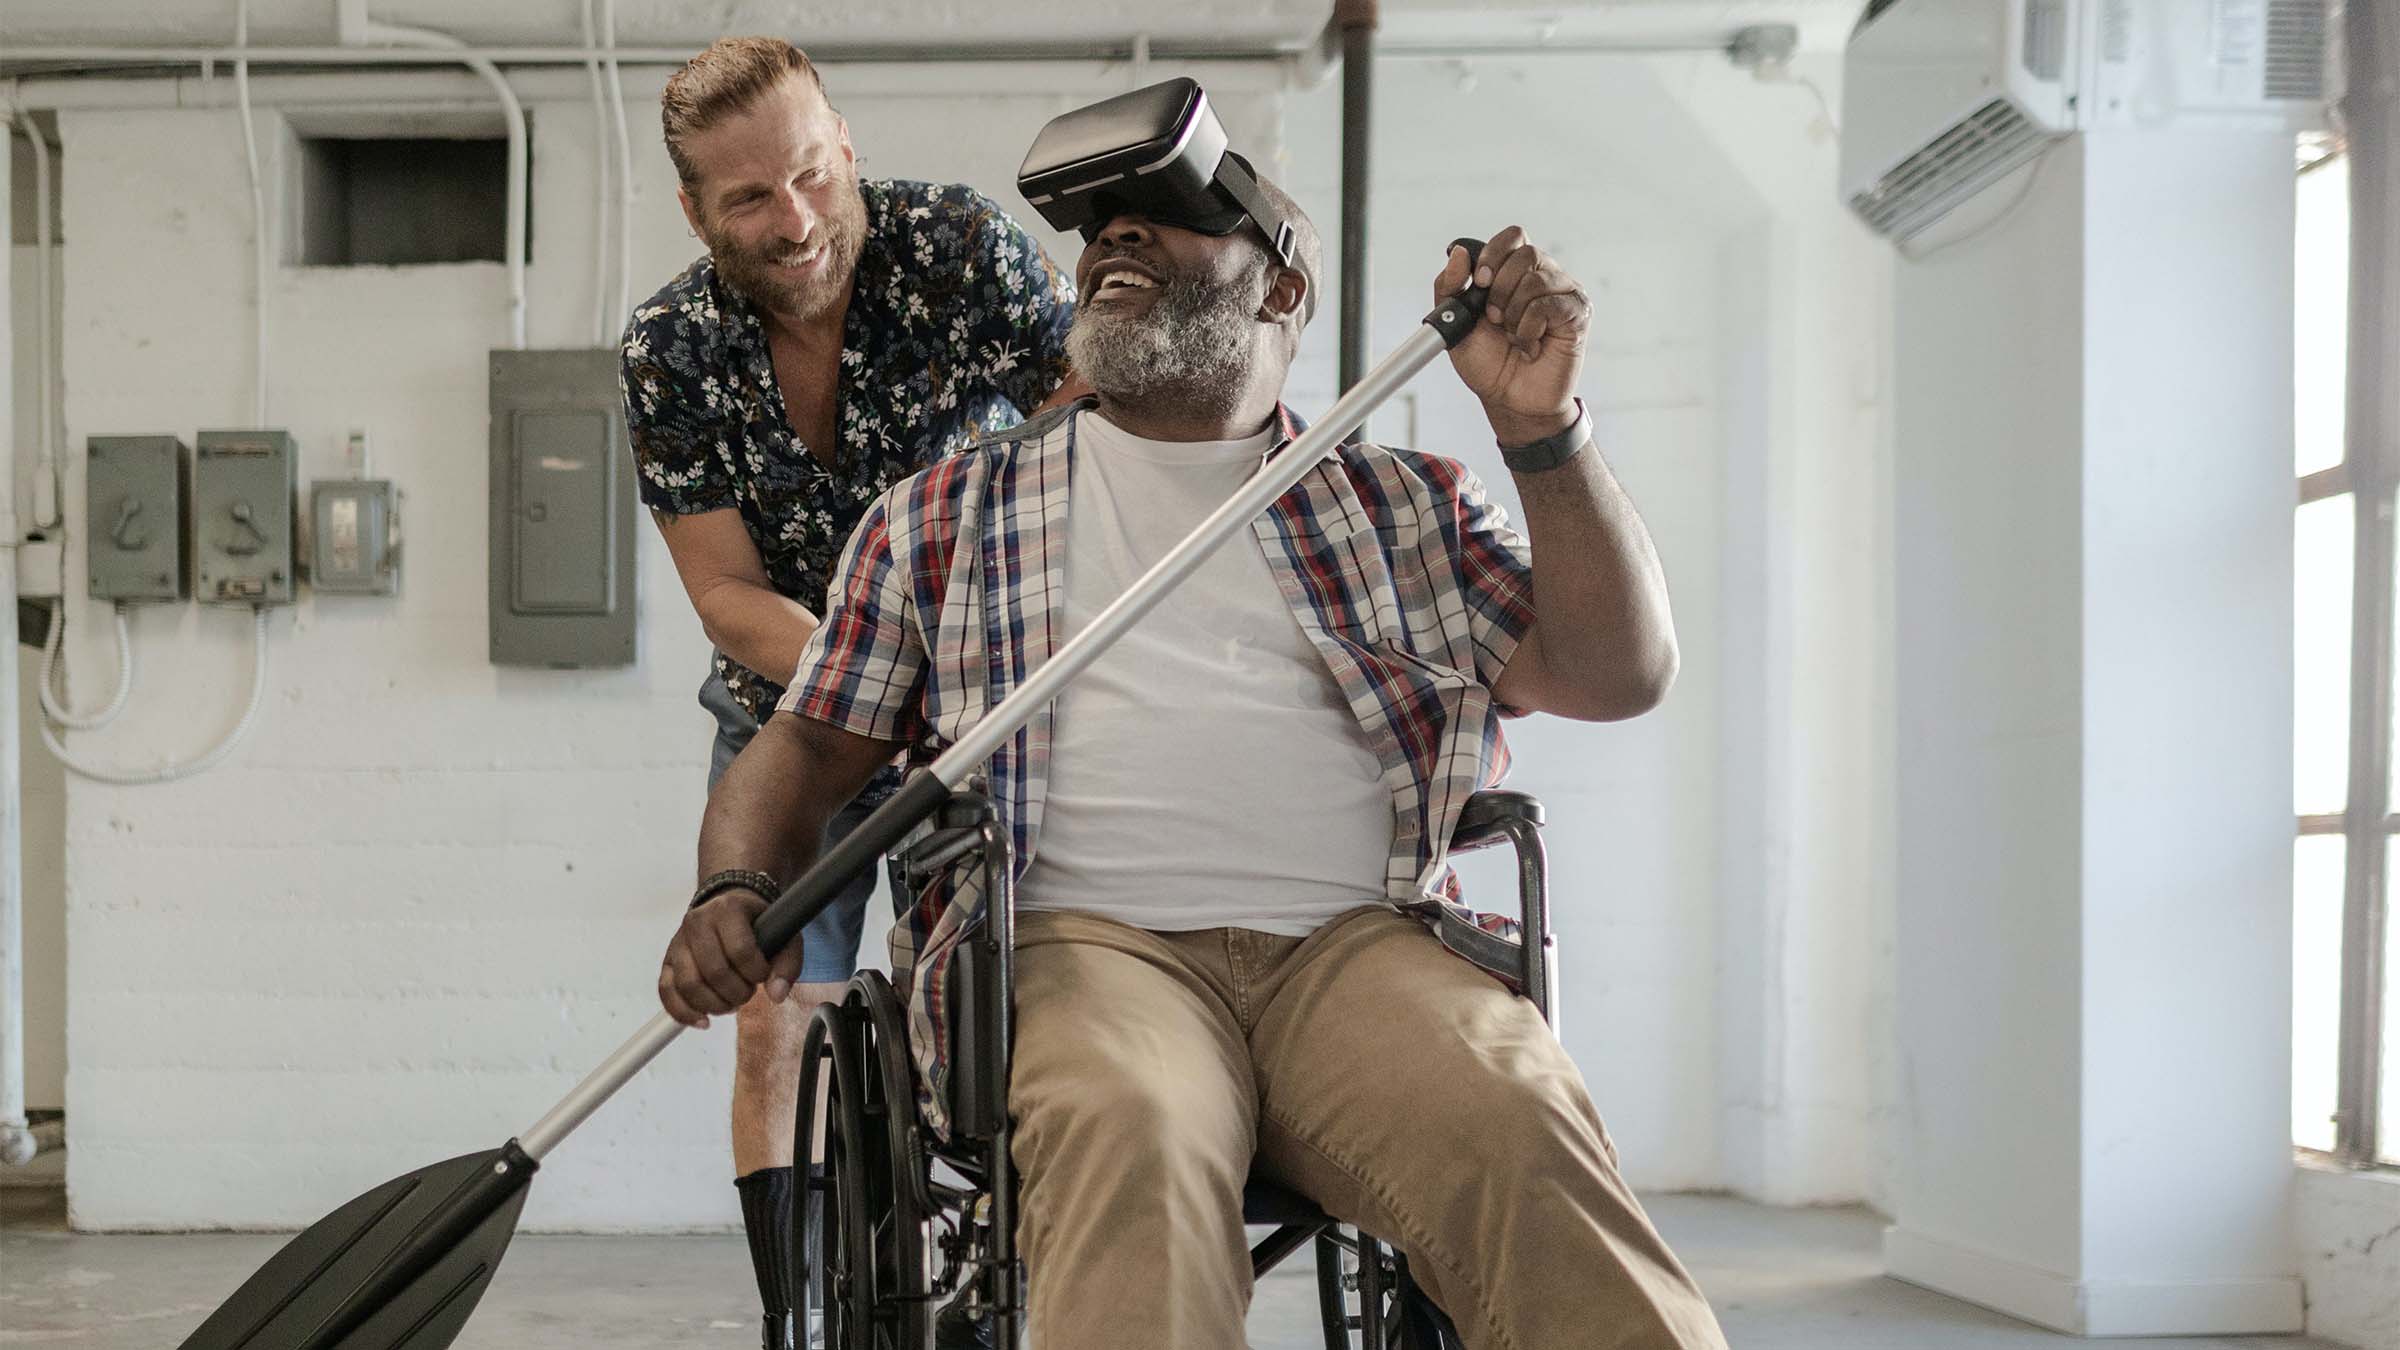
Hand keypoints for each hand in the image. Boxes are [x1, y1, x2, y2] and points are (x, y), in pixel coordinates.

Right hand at [657, 890, 804, 1027]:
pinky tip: (704, 1021)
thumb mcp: (784, 937)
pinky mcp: (668, 961)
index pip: (740, 950)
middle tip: (749, 991)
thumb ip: (787, 965)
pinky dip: (684, 1012)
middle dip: (737, 992)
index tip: (763, 975)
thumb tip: (777, 995)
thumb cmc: (759, 926)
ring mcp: (678, 942)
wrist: (730, 910)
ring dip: (715, 1005)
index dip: (756, 972)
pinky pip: (666, 991)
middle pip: (714, 971)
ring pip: (688, 984)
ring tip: (731, 1003)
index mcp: (728, 909)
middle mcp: (698, 922)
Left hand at [1436, 228, 1590, 444]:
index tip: (1480, 282)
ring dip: (1514, 314)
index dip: (1494, 253)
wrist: (1509, 400)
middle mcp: (1542, 275)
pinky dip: (1529, 329)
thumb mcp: (1455, 323)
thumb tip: (1458, 253)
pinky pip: (1550, 306)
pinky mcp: (1578, 314)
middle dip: (1500, 289)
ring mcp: (1563, 293)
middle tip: (1494, 319)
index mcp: (1514, 272)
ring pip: (1537, 279)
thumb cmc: (1487, 362)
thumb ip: (1449, 287)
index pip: (1513, 236)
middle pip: (1526, 253)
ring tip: (1512, 337)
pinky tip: (1529, 347)